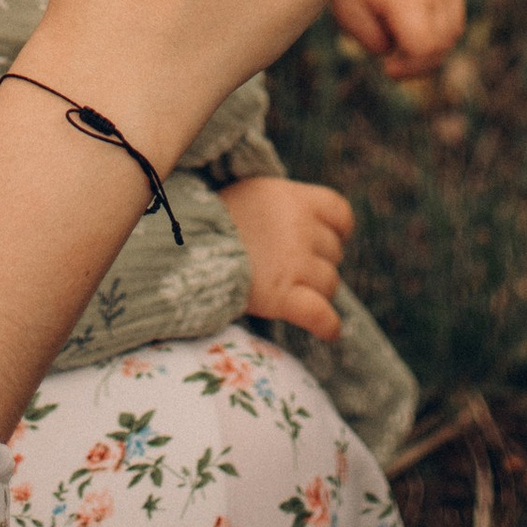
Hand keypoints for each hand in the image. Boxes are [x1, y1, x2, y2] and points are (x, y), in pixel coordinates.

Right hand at [220, 175, 353, 340]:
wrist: (186, 245)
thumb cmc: (216, 220)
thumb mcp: (254, 194)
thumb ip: (285, 206)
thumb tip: (309, 224)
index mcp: (294, 198)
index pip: (339, 213)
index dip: (338, 230)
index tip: (327, 239)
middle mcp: (300, 228)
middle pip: (333, 252)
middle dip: (318, 262)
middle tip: (289, 267)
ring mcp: (294, 263)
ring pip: (329, 283)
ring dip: (316, 290)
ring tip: (291, 290)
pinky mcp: (283, 296)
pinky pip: (321, 315)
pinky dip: (328, 325)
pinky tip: (329, 331)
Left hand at [331, 0, 466, 79]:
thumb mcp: (347, 12)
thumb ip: (370, 41)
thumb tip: (393, 51)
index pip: (424, 46)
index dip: (409, 67)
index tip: (387, 67)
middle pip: (440, 46)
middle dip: (417, 62)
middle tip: (394, 61)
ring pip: (451, 36)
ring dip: (430, 48)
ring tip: (403, 42)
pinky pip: (455, 23)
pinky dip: (440, 34)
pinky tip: (417, 29)